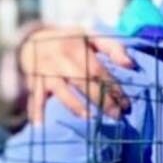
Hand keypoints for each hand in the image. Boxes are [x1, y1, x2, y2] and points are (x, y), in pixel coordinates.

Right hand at [19, 25, 134, 123]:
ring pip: (61, 91)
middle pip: (82, 81)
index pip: (98, 71)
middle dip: (101, 100)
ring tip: (90, 118)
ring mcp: (45, 71)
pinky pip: (34, 97)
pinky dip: (36, 111)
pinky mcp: (32, 81)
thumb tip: (131, 64)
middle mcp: (60, 60)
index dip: (113, 87)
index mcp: (77, 48)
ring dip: (75, 105)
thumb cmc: (70, 41)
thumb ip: (113, 48)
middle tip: (116, 116)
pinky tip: (40, 125)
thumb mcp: (91, 36)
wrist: (31, 37)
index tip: (126, 104)